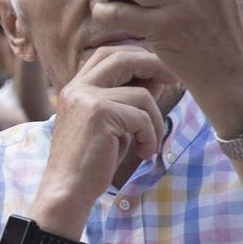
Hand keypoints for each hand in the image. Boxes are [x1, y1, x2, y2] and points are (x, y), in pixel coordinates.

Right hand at [32, 45, 173, 231]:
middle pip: (122, 57)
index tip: (160, 71)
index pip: (107, 54)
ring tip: (148, 144)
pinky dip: (150, 137)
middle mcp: (77, 88)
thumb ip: (128, 100)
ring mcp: (86, 98)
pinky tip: (142, 153)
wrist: (67, 190)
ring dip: (154, 121)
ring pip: (140, 95)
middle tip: (175, 80)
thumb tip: (158, 78)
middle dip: (153, 65)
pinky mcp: (98, 113)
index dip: (136, 56)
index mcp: (76, 88)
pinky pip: (141, 117)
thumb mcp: (113, 126)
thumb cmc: (91, 162)